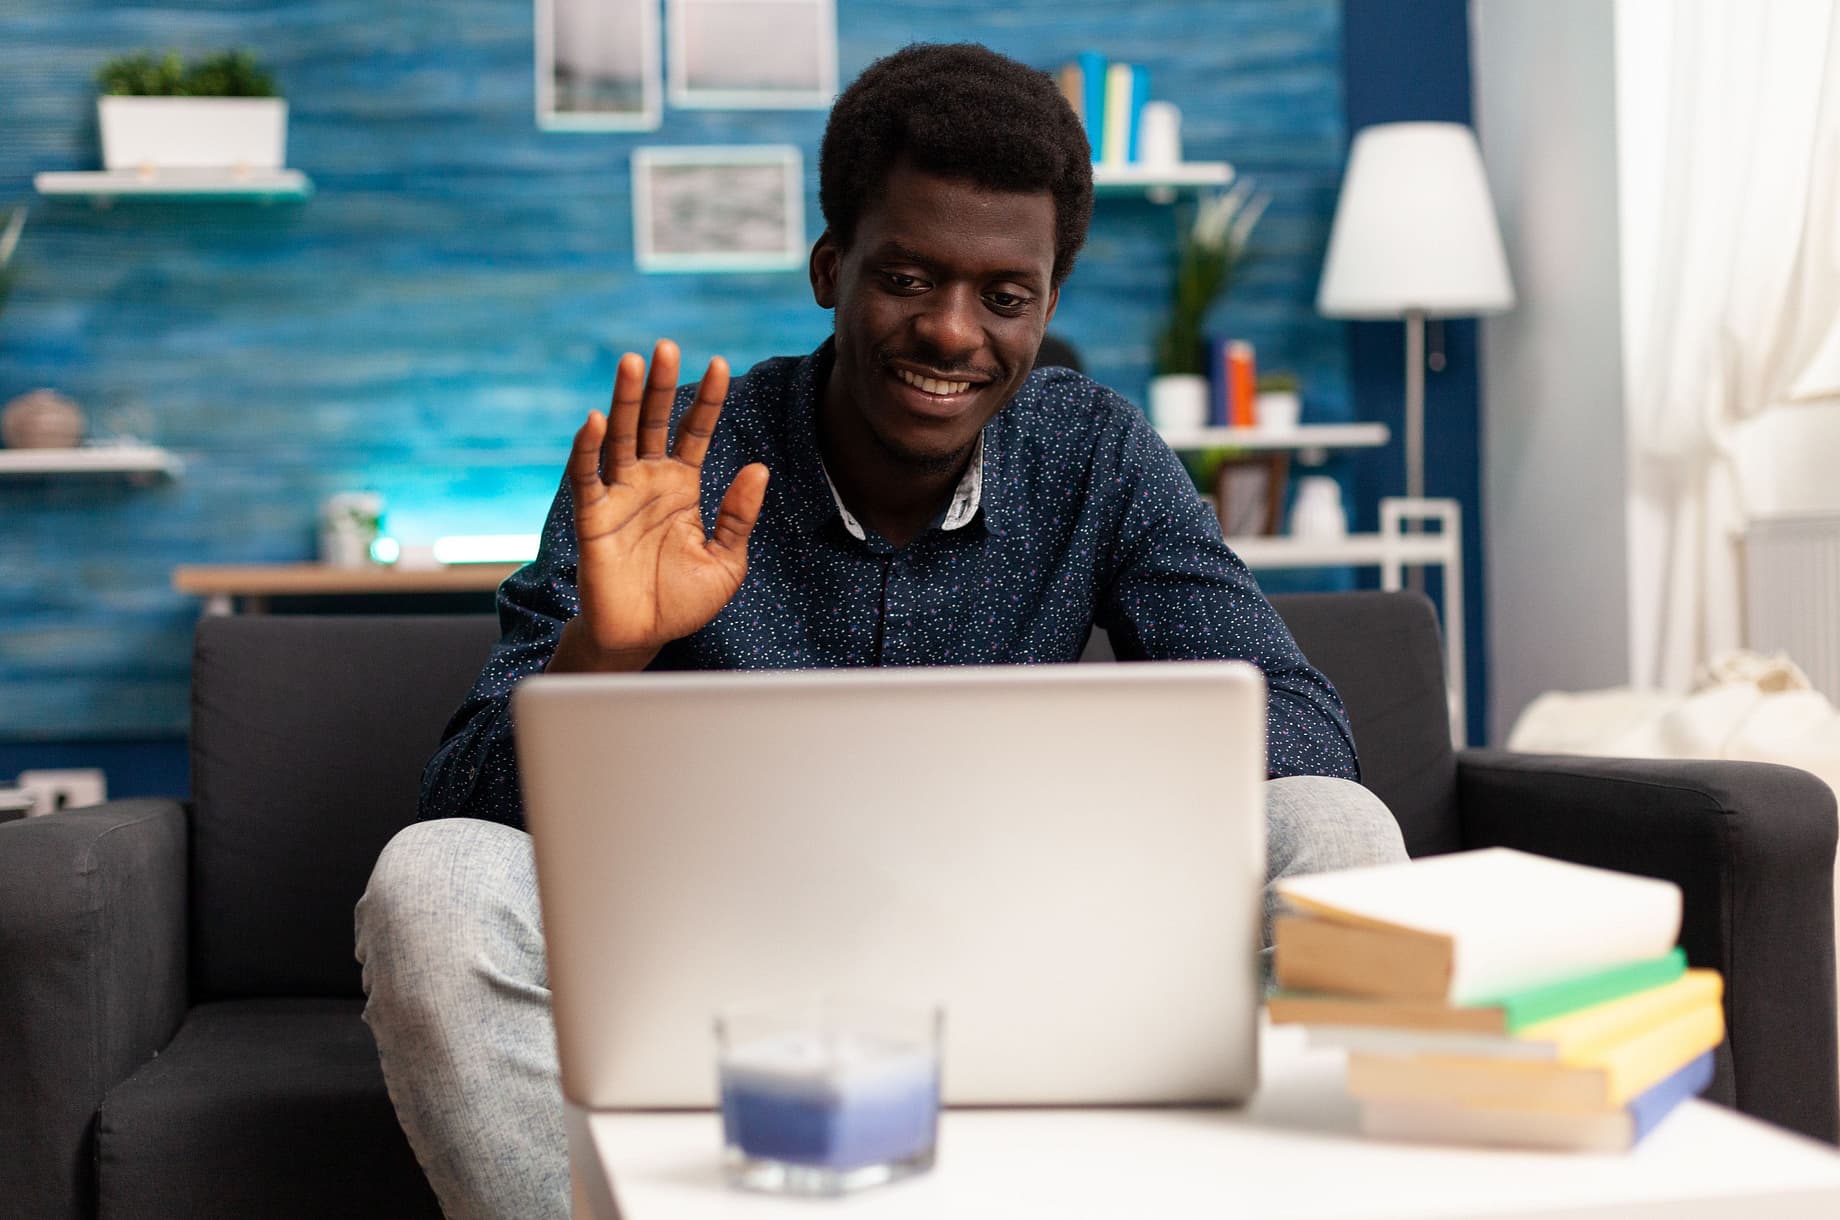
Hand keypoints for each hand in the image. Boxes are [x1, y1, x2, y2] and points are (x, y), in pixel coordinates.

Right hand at [548, 339, 768, 673]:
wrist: (641, 638)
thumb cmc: (682, 600)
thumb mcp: (727, 560)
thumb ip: (738, 515)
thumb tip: (757, 468)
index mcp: (681, 486)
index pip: (694, 432)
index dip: (706, 400)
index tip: (718, 364)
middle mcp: (648, 482)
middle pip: (654, 422)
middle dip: (661, 385)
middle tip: (667, 346)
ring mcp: (618, 496)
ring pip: (620, 438)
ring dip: (625, 401)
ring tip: (633, 363)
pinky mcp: (592, 518)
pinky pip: (588, 478)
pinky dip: (588, 449)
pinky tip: (595, 420)